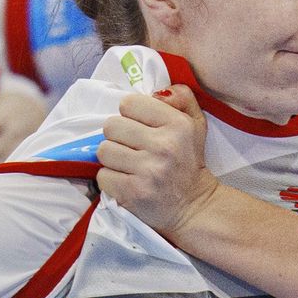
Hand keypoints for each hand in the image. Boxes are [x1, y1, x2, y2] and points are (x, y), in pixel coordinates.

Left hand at [96, 86, 219, 236]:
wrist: (194, 207)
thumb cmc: (189, 162)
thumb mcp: (195, 124)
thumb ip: (181, 97)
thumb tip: (156, 90)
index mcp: (177, 124)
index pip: (129, 103)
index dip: (130, 115)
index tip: (140, 128)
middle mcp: (163, 146)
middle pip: (111, 126)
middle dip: (118, 137)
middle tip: (132, 148)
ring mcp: (147, 170)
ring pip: (103, 150)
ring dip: (112, 158)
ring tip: (128, 165)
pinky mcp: (133, 192)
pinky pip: (102, 176)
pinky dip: (110, 179)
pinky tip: (126, 181)